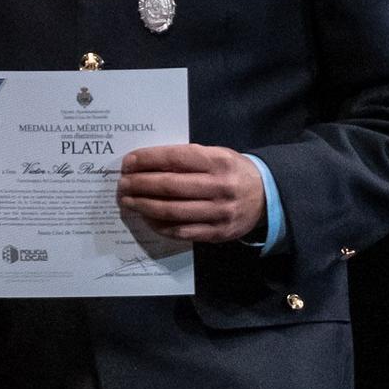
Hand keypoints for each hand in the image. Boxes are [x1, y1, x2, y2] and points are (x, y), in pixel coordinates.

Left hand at [116, 145, 264, 243]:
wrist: (266, 196)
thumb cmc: (232, 171)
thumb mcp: (217, 154)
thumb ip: (187, 158)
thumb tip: (146, 163)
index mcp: (218, 162)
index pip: (175, 158)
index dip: (147, 160)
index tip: (128, 162)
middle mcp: (219, 187)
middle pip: (169, 186)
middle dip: (140, 184)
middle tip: (122, 183)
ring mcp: (219, 213)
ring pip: (172, 211)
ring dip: (144, 205)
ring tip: (127, 200)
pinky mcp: (217, 233)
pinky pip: (181, 231)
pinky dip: (160, 225)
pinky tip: (146, 218)